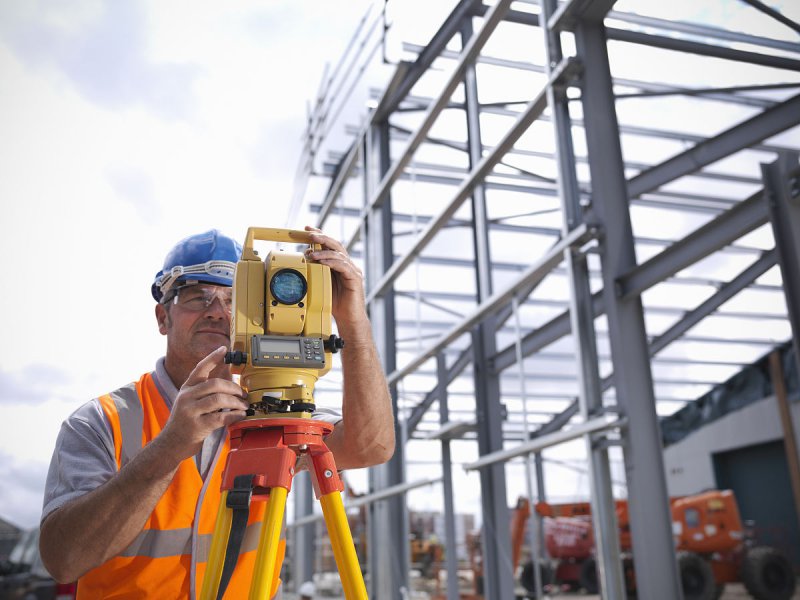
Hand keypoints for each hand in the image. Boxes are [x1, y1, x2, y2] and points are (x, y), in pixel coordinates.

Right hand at [158, 346, 248, 461]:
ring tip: (244, 406)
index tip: (224, 349)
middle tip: (244, 394)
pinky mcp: (197, 426)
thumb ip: (204, 392)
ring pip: (218, 399)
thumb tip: (230, 385)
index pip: (199, 368)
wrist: (171, 443)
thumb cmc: (186, 421)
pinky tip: (240, 416)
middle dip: (233, 388)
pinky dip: (234, 415)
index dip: (212, 358)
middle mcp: (186, 397)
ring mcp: (190, 412)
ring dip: (236, 402)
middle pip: (214, 384)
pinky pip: (221, 417)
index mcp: (186, 389)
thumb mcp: (189, 401)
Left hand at [304, 226, 366, 323]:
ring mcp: (353, 270)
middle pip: (335, 245)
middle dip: (321, 237)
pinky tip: (322, 261)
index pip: (329, 245)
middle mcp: (347, 264)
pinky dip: (332, 262)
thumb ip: (317, 271)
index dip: (319, 235)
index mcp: (339, 264)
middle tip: (309, 234)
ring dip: (323, 251)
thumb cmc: (335, 303)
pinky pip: (343, 266)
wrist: (349, 319)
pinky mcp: (355, 278)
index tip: (307, 229)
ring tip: (312, 252)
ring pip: (339, 254)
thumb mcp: (322, 283)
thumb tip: (305, 258)